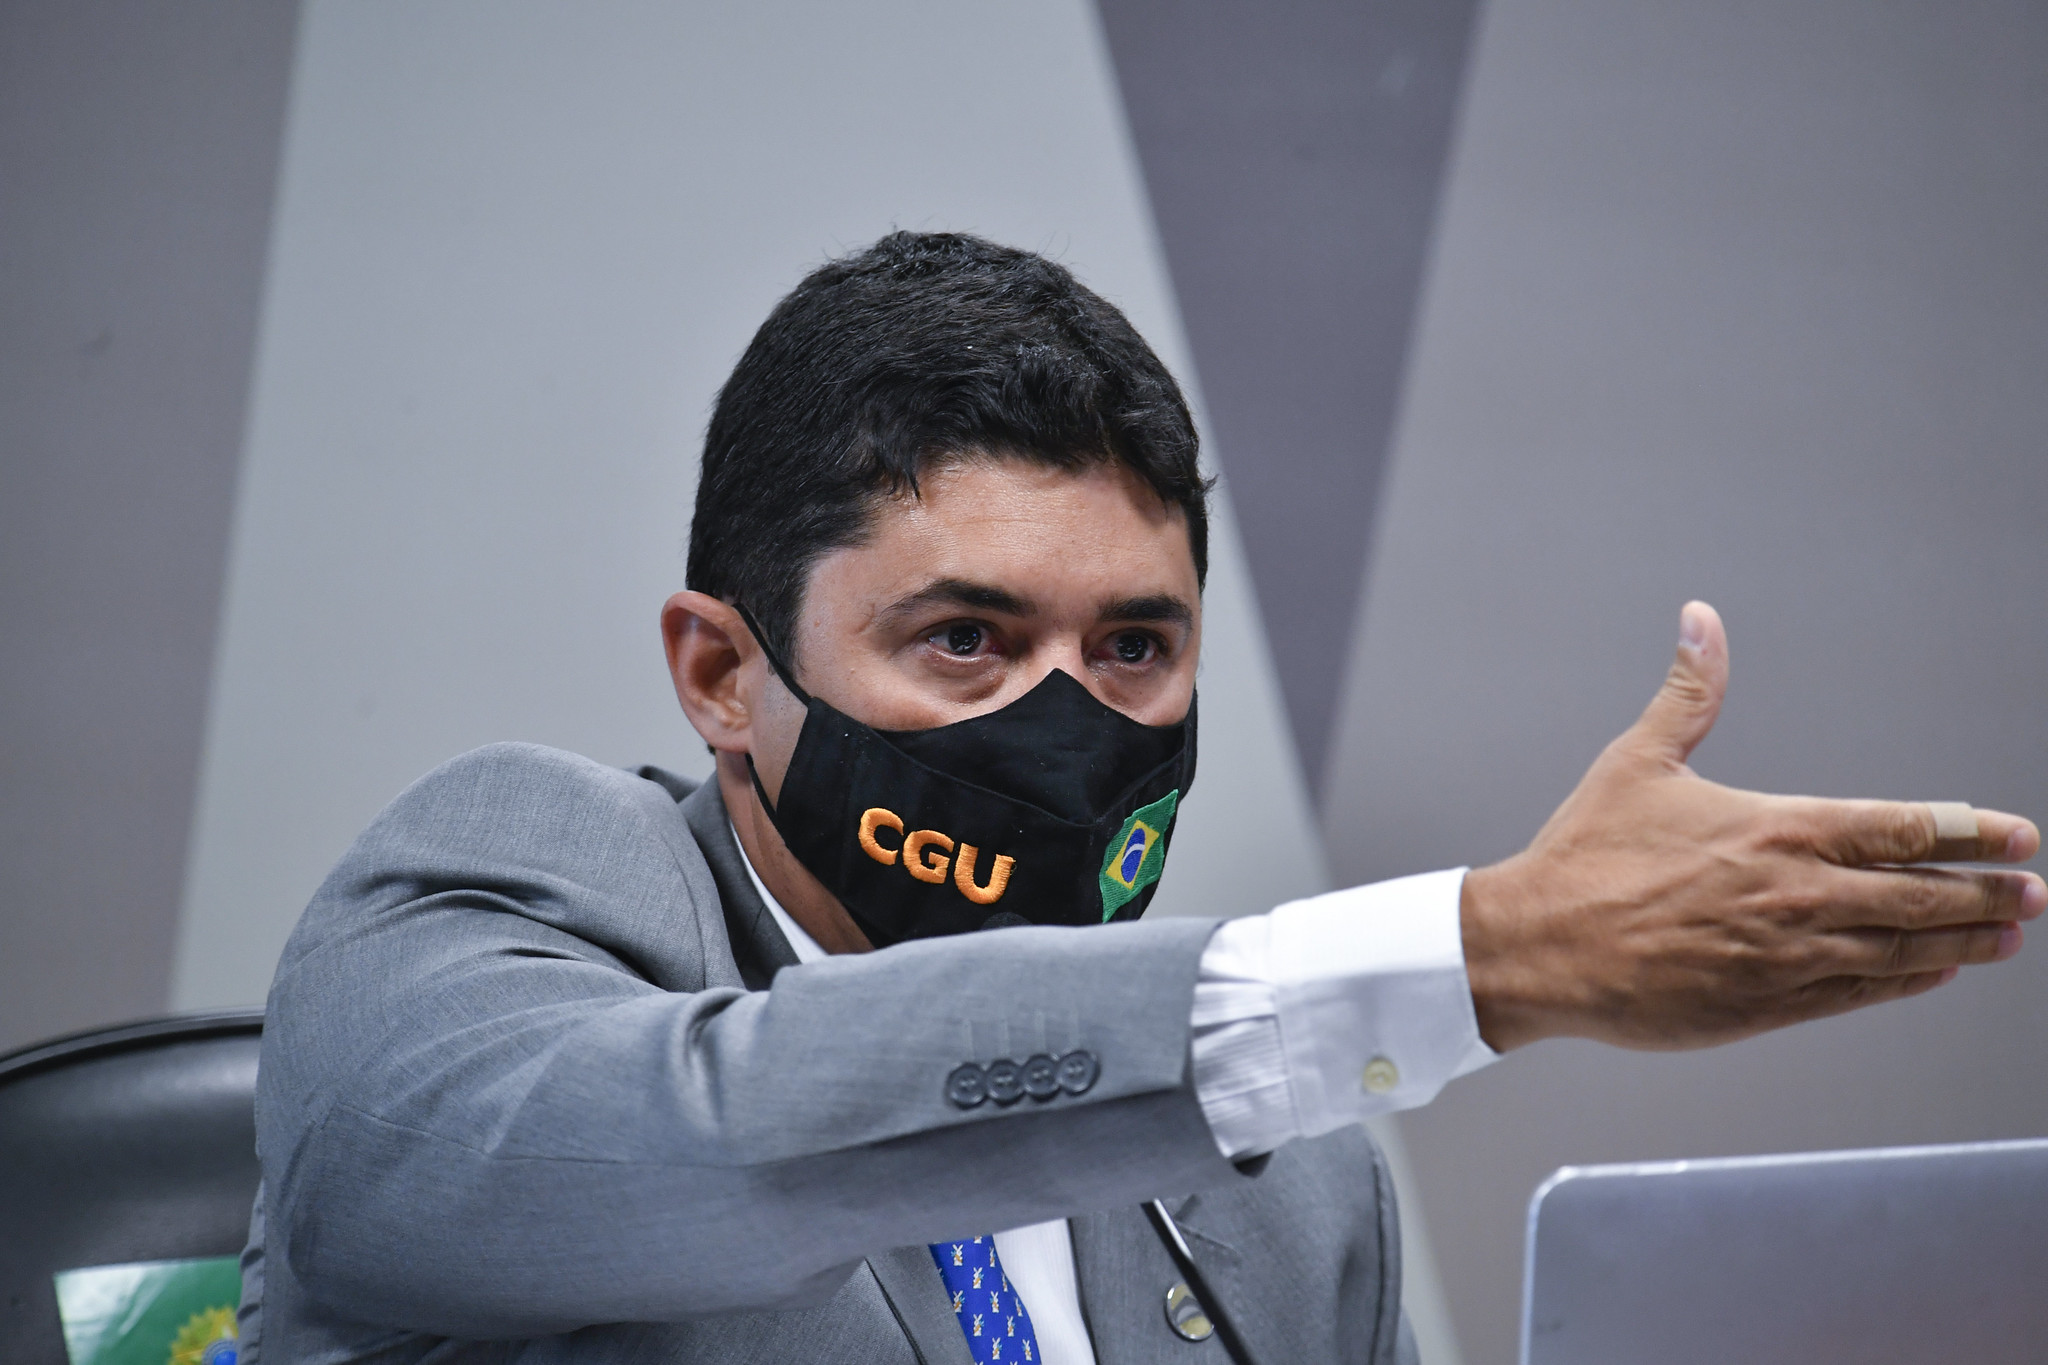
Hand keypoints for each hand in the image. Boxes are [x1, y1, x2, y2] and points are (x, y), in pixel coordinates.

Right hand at [1461, 602, 2043, 1052]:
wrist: (1539, 946)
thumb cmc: (1584, 855)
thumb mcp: (1636, 761)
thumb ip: (1688, 693)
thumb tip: (1701, 621)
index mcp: (1774, 827)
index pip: (1901, 828)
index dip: (1970, 832)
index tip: (2018, 834)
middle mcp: (1795, 892)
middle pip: (1920, 894)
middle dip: (1986, 893)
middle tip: (2032, 892)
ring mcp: (1785, 954)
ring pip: (1900, 948)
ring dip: (1960, 941)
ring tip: (2003, 936)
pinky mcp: (1765, 1004)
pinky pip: (1856, 992)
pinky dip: (1903, 981)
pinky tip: (1929, 973)